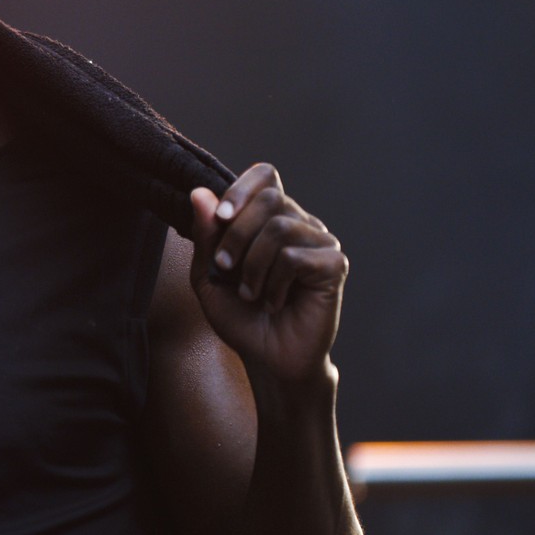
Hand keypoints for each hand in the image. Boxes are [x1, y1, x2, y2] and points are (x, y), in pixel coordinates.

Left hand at [188, 164, 346, 385]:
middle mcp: (299, 224)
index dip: (241, 188)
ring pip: (279, 227)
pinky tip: (275, 303)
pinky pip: (295, 256)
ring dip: (252, 265)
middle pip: (269, 198)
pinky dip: (274, 283)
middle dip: (236, 234)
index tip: (219, 218)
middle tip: (226, 269)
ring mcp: (320, 243)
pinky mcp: (334, 265)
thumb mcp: (208, 275)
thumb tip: (200, 194)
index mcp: (271, 219)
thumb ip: (205, 236)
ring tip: (250, 293)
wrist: (267, 358)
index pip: (265, 175)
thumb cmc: (241, 317)